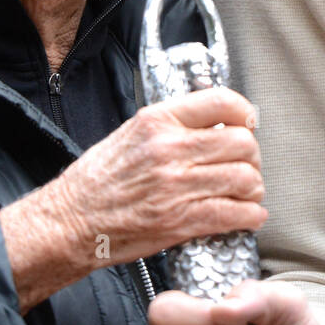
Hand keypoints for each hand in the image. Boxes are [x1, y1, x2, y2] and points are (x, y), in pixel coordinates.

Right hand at [0, 87, 265, 312]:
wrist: (70, 221)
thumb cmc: (95, 181)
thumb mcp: (129, 133)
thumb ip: (170, 126)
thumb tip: (211, 125)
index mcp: (157, 121)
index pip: (220, 102)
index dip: (244, 113)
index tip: (248, 123)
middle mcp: (170, 149)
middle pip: (241, 142)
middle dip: (252, 157)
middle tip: (247, 166)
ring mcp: (176, 186)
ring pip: (243, 178)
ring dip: (253, 187)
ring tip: (248, 193)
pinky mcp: (179, 221)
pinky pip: (233, 214)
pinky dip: (251, 215)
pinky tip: (250, 215)